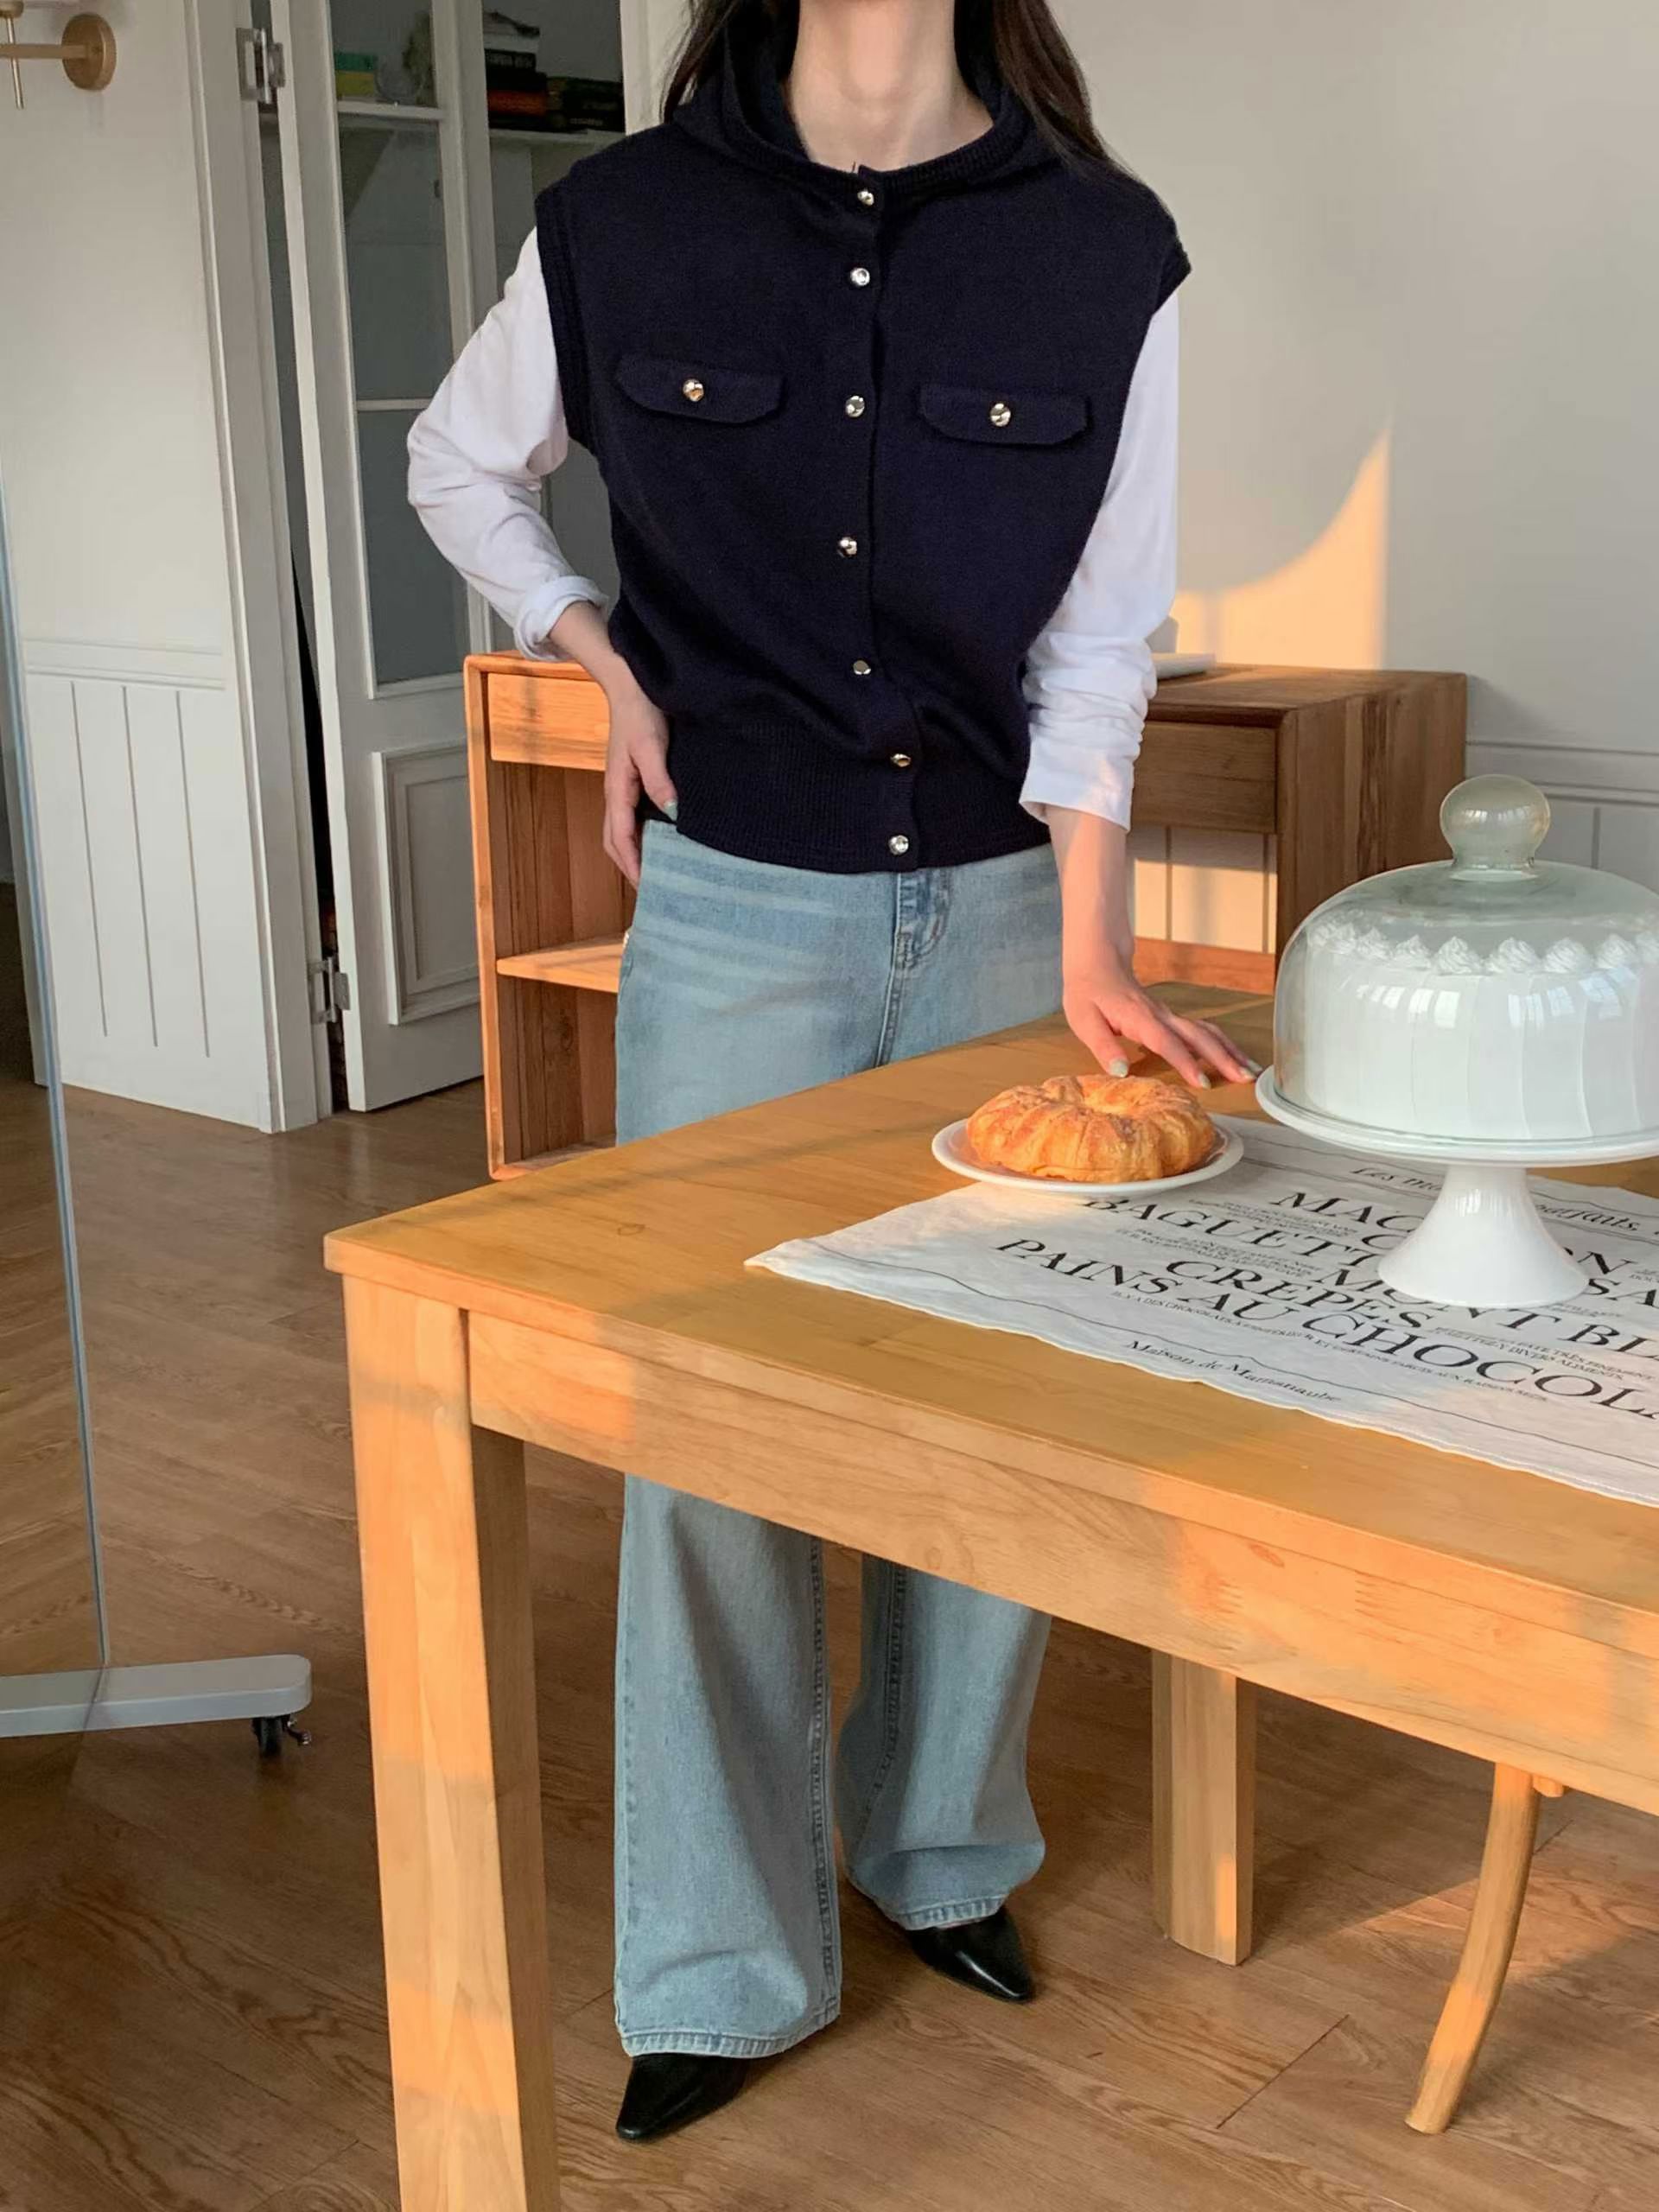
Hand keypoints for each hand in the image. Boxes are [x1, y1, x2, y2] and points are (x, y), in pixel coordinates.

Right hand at [601, 681, 674, 884]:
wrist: (630, 684)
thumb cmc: (640, 712)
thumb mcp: (651, 745)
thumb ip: (659, 779)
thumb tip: (671, 812)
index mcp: (616, 789)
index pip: (619, 838)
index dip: (632, 864)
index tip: (648, 886)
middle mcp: (614, 794)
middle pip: (614, 841)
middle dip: (630, 867)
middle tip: (653, 889)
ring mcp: (621, 788)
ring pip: (621, 831)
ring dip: (634, 853)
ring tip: (656, 872)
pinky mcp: (631, 781)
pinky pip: (631, 817)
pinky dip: (640, 836)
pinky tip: (660, 840)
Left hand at [1064, 958, 1257, 1090]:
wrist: (1097, 963)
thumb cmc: (1088, 992)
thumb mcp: (1084, 1021)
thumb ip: (1103, 1046)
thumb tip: (1121, 1071)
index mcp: (1140, 1019)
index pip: (1167, 1043)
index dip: (1186, 1063)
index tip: (1203, 1083)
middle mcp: (1161, 1016)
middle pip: (1199, 1036)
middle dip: (1224, 1058)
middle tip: (1246, 1079)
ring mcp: (1169, 1016)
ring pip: (1207, 1032)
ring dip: (1230, 1051)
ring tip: (1250, 1071)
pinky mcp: (1171, 1018)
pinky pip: (1202, 1031)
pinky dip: (1222, 1045)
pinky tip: (1234, 1058)